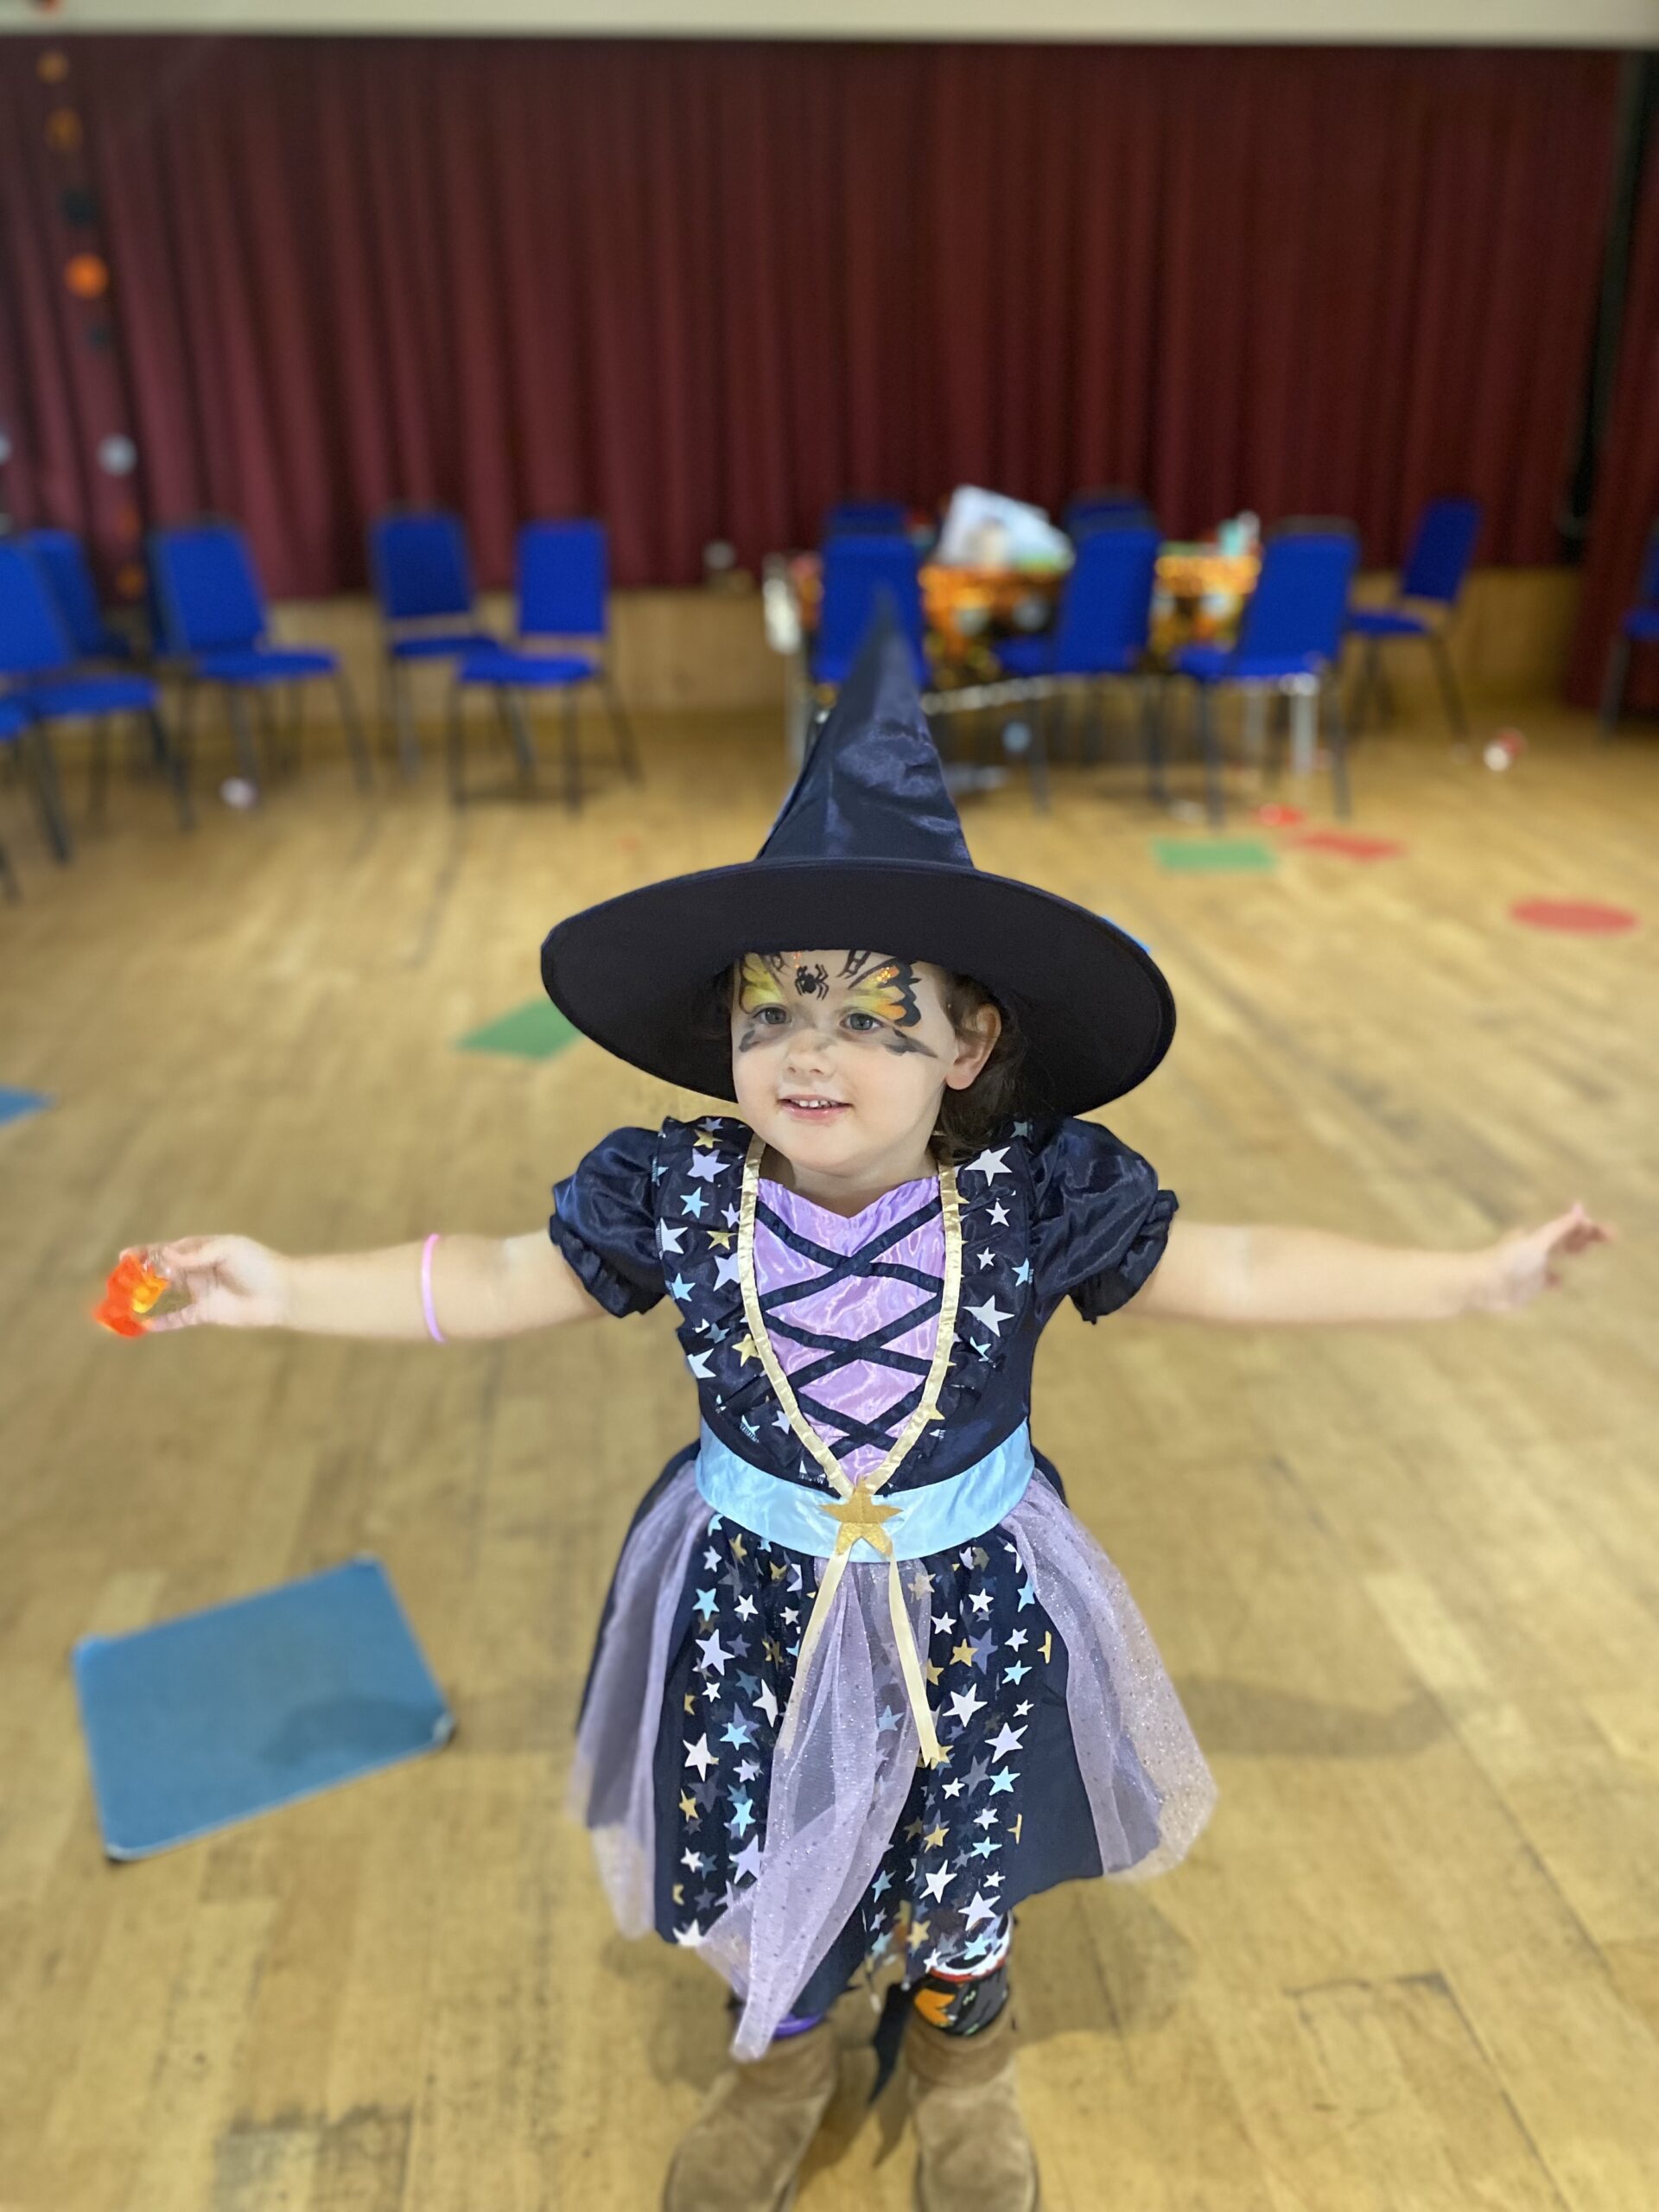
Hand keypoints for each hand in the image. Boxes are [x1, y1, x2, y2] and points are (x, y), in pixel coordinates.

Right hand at [134, 1236, 292, 1331]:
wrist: (281, 1293)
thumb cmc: (258, 1265)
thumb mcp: (228, 1250)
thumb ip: (196, 1254)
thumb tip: (165, 1255)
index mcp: (201, 1250)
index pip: (167, 1250)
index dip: (145, 1253)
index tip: (124, 1257)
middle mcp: (197, 1270)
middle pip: (162, 1273)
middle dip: (140, 1277)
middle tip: (118, 1282)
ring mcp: (200, 1292)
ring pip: (166, 1295)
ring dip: (147, 1299)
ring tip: (124, 1304)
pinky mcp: (206, 1313)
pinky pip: (179, 1317)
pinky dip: (162, 1322)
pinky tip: (145, 1325)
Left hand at [1473, 1203, 1613, 1313]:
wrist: (1483, 1284)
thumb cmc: (1508, 1261)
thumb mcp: (1538, 1243)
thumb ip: (1558, 1228)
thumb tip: (1579, 1207)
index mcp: (1540, 1234)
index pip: (1570, 1227)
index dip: (1589, 1228)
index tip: (1608, 1234)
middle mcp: (1538, 1248)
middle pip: (1567, 1239)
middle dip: (1585, 1237)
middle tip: (1611, 1236)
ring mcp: (1534, 1267)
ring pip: (1558, 1256)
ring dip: (1572, 1252)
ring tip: (1583, 1251)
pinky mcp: (1530, 1286)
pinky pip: (1546, 1281)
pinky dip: (1555, 1279)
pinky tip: (1560, 1281)